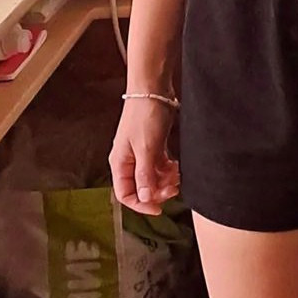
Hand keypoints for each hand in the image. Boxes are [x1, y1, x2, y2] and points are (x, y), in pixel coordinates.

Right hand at [109, 97, 180, 215]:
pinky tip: (176, 166)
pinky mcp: (152, 146)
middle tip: (173, 187)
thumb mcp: (147, 148)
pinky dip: (168, 170)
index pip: (125, 194)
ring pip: (152, 178)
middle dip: (157, 191)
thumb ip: (145, 174)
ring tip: (177, 174)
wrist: (153, 89)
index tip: (159, 208)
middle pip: (141, 188)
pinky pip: (160, 167)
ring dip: (165, 181)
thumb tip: (144, 197)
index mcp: (120, 163)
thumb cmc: (145, 114)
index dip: (141, 205)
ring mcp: (141, 153)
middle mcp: (128, 161)